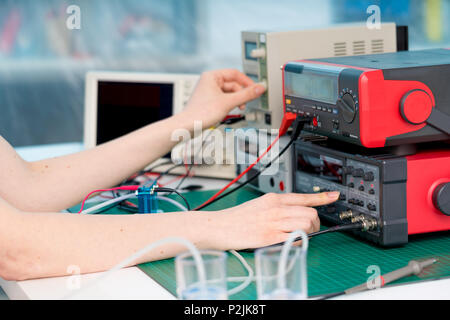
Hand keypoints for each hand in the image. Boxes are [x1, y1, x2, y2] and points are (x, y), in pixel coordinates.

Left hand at [182, 69, 265, 128]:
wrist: (187, 126)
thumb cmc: (200, 113)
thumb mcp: (228, 102)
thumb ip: (246, 95)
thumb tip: (260, 88)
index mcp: (212, 76)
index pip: (235, 74)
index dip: (247, 82)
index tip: (256, 90)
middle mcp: (210, 82)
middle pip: (233, 84)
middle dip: (241, 94)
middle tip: (246, 103)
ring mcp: (209, 92)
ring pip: (229, 93)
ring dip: (236, 101)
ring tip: (238, 109)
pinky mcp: (209, 101)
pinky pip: (224, 99)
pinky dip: (230, 105)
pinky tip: (230, 112)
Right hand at [210, 192, 339, 249]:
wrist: (218, 226)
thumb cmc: (236, 218)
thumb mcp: (258, 205)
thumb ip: (275, 208)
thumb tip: (292, 214)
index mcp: (273, 199)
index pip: (303, 196)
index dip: (322, 197)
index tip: (334, 196)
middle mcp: (276, 208)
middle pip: (310, 212)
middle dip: (315, 223)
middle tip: (309, 229)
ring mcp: (274, 222)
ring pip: (306, 224)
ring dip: (309, 232)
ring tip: (300, 237)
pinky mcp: (270, 237)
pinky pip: (295, 239)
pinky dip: (298, 243)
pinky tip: (291, 243)